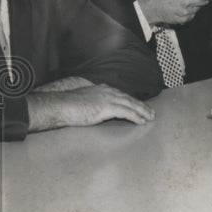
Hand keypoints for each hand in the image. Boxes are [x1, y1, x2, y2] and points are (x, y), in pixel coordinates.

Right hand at [27, 84, 155, 131]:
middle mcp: (107, 92)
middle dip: (141, 106)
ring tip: (150, 118)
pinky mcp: (106, 107)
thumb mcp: (84, 101)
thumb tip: (98, 110)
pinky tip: (141, 121)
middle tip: (151, 113)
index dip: (133, 101)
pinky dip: (135, 117)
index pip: (122, 95)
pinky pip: (126, 112)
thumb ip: (94, 103)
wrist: (60, 105)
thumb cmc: (67, 106)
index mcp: (102, 89)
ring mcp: (107, 99)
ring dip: (142, 112)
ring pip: (131, 105)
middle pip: (129, 98)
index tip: (141, 106)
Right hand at [139, 0, 211, 25]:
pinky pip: (192, 15)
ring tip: (184, 2)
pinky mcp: (184, 20)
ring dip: (195, 5)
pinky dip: (190, 12)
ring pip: (198, 8)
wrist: (152, 8)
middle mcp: (188, 3)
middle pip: (203, 1)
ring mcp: (186, 13)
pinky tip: (181, 8)